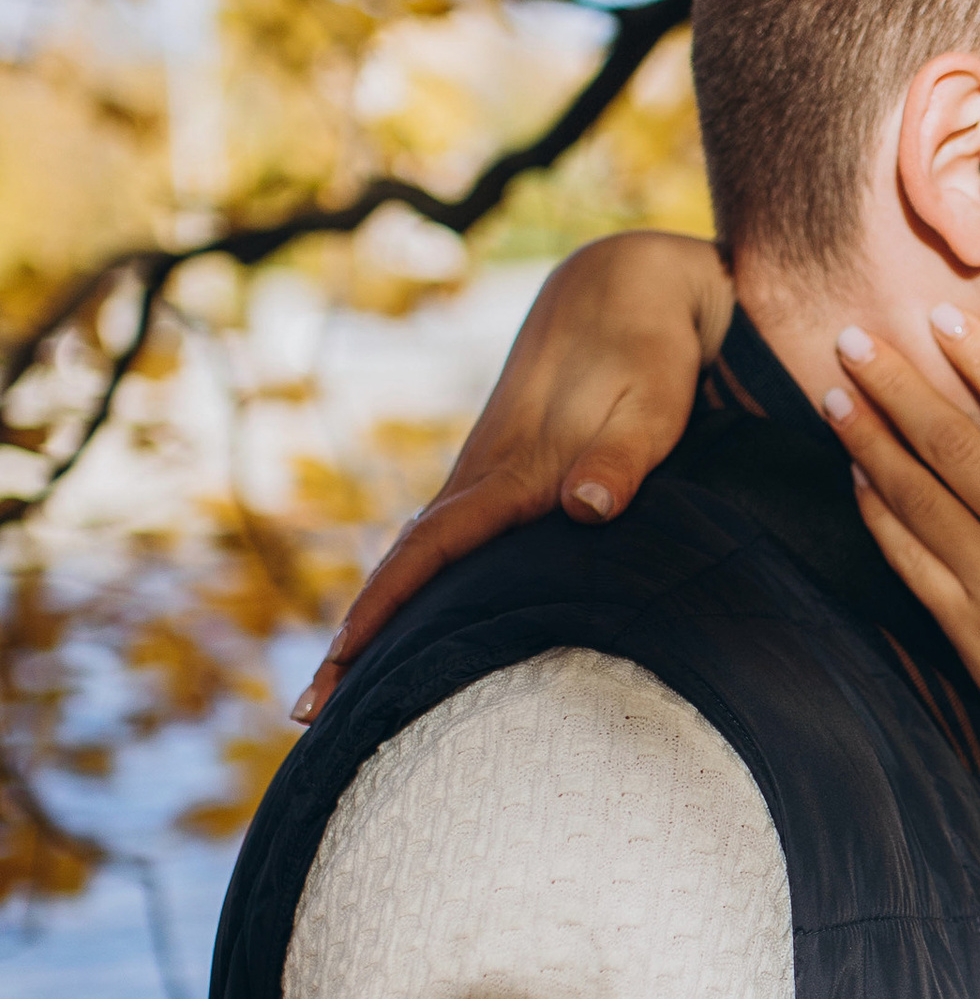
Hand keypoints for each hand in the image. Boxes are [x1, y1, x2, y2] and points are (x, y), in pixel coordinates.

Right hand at [293, 233, 730, 718]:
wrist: (621, 286)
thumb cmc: (649, 351)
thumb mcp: (653, 403)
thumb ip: (623, 458)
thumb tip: (584, 508)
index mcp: (514, 468)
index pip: (434, 549)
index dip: (386, 608)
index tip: (342, 663)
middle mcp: (483, 475)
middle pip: (404, 566)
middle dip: (356, 637)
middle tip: (308, 712)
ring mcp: (485, 473)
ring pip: (418, 556)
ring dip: (379, 618)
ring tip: (339, 691)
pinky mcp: (501, 473)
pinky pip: (444, 541)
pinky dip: (413, 585)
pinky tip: (406, 628)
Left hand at [833, 307, 979, 816]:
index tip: (944, 319)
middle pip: (962, 447)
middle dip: (902, 387)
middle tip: (855, 338)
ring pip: (923, 497)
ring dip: (871, 439)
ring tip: (833, 392)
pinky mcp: (970, 634)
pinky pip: (910, 561)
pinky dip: (877, 513)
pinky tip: (852, 474)